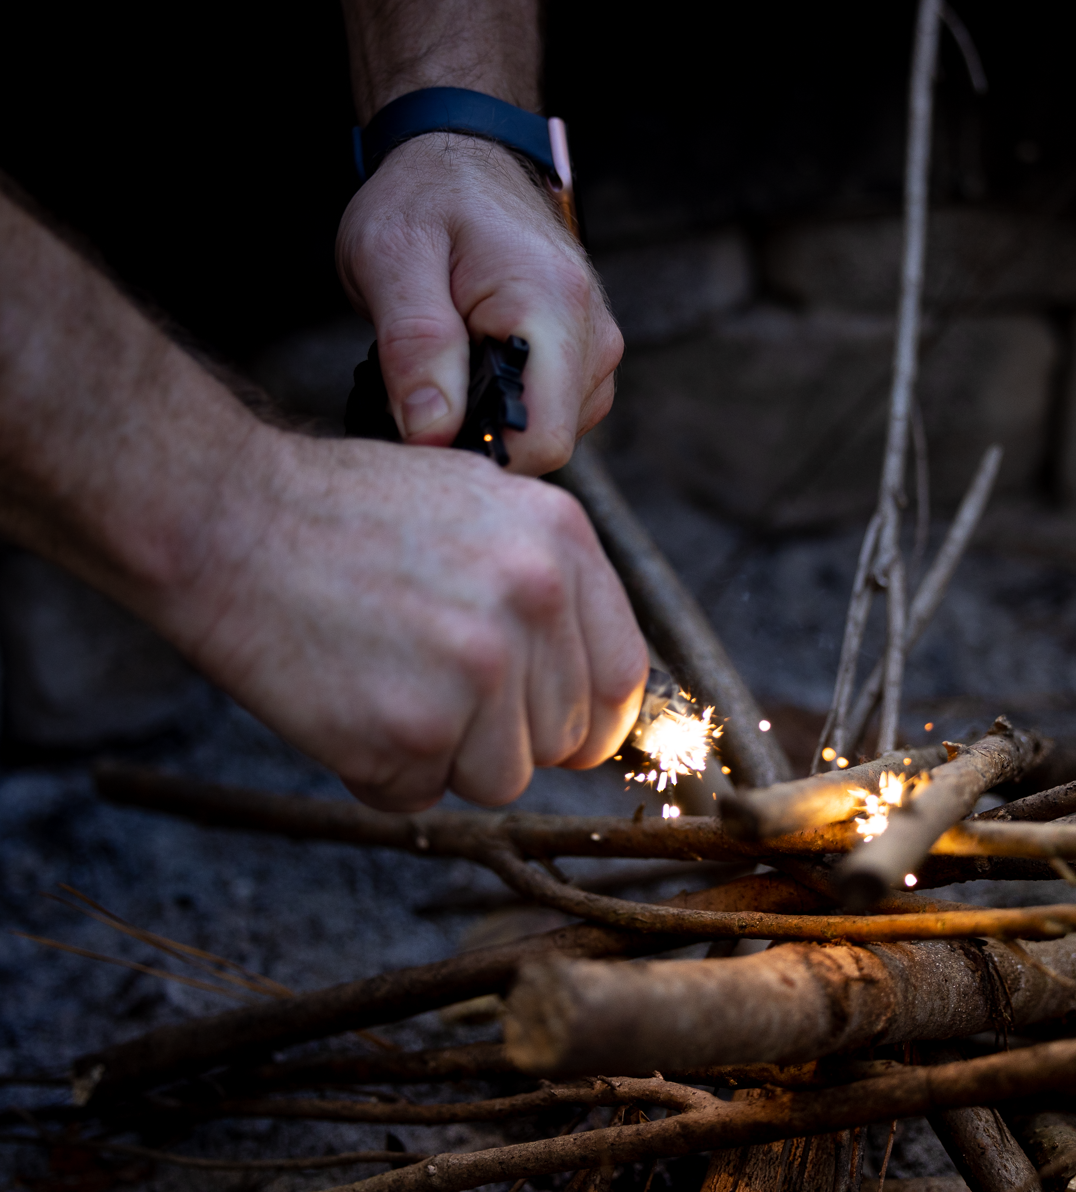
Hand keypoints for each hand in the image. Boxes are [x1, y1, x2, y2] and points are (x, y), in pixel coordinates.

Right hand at [161, 430, 647, 810]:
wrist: (227, 519)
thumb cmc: (345, 514)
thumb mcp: (478, 506)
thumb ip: (548, 587)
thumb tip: (592, 682)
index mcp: (561, 543)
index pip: (621, 679)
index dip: (588, 720)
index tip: (556, 732)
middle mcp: (534, 602)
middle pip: (562, 740)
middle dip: (504, 735)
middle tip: (431, 685)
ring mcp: (477, 669)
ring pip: (500, 780)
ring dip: (444, 757)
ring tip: (383, 682)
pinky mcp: (412, 729)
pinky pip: (419, 796)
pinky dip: (379, 771)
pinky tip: (344, 702)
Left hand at [335, 132, 622, 475]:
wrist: (465, 155)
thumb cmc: (425, 200)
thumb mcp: (391, 258)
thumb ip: (414, 346)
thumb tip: (431, 433)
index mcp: (551, 306)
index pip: (542, 438)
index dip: (480, 455)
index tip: (425, 432)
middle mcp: (594, 333)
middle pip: (548, 443)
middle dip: (482, 437)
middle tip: (424, 393)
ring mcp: (599, 348)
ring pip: (552, 434)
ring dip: (495, 421)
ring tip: (449, 369)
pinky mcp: (590, 357)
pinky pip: (555, 415)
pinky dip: (511, 409)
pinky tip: (474, 370)